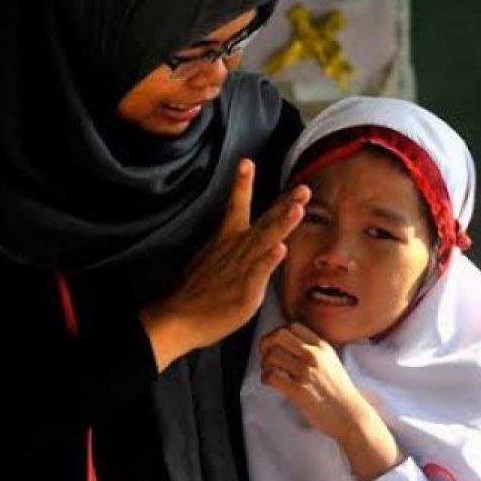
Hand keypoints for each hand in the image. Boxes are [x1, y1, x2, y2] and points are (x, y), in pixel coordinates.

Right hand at [139, 159, 308, 369]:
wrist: (177, 318)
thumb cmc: (194, 293)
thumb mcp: (210, 261)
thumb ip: (230, 250)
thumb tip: (238, 244)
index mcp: (226, 240)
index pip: (236, 206)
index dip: (242, 184)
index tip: (247, 162)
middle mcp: (235, 249)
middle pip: (264, 222)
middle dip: (285, 204)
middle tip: (304, 188)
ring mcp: (240, 268)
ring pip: (265, 241)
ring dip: (282, 224)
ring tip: (298, 209)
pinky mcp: (244, 290)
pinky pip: (258, 272)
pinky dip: (269, 260)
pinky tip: (281, 249)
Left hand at [260, 323, 401, 480]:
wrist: (350, 415)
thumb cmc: (340, 393)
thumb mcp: (332, 363)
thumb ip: (316, 352)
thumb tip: (291, 348)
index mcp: (322, 347)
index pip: (293, 326)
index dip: (279, 334)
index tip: (277, 345)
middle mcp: (314, 355)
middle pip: (278, 335)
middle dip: (266, 344)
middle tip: (266, 356)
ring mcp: (306, 372)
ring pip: (271, 355)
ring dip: (265, 364)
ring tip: (270, 372)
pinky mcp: (298, 390)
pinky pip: (271, 376)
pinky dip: (265, 378)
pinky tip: (272, 383)